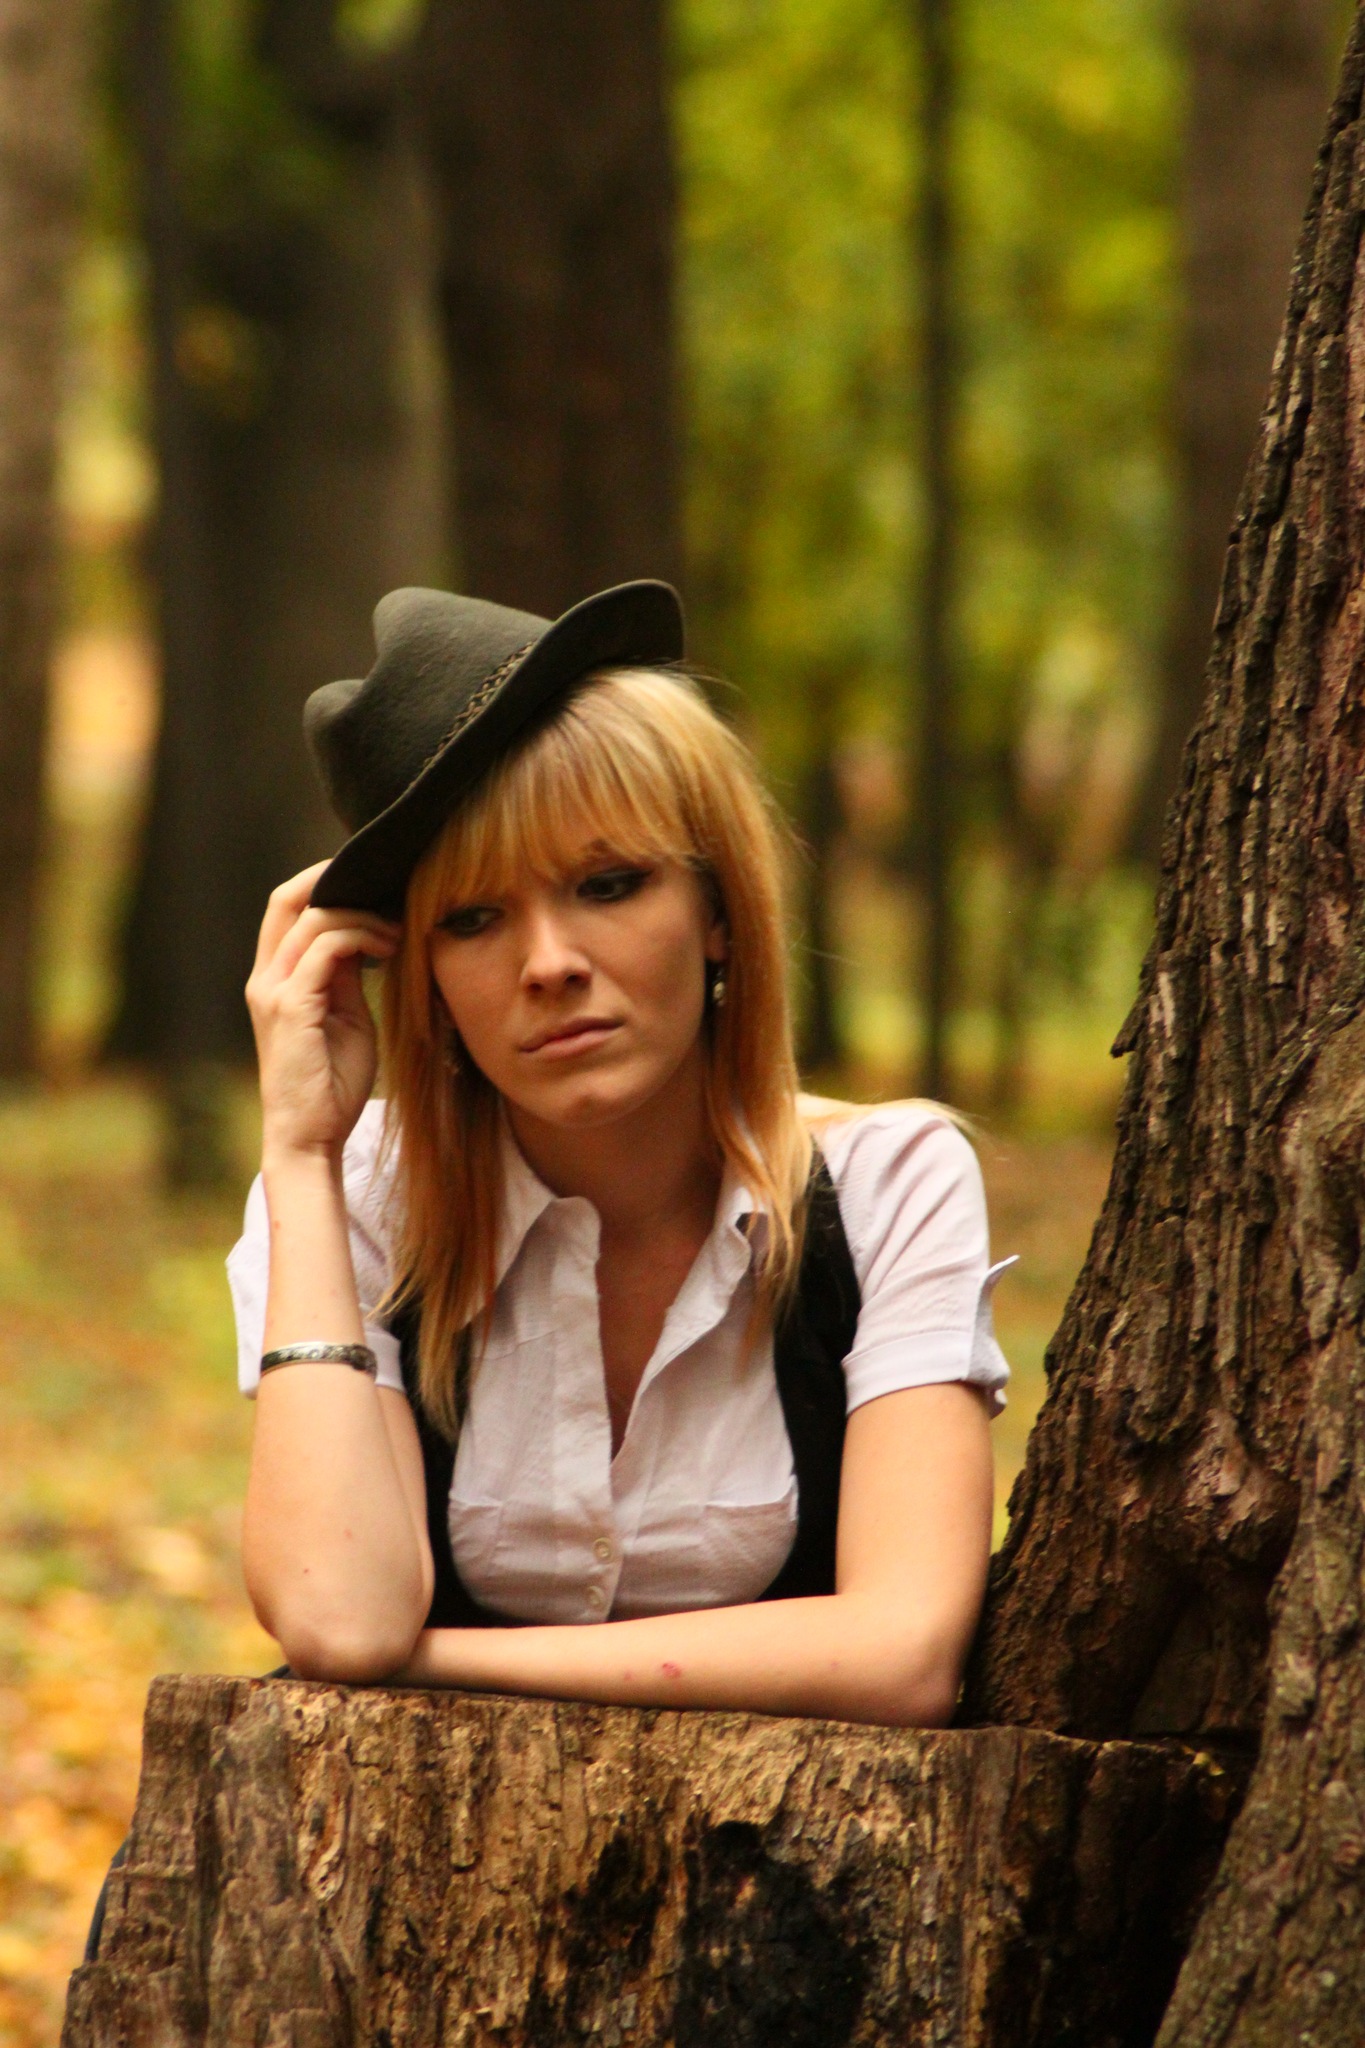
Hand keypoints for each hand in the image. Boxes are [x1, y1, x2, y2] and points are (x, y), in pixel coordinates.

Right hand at [246, 862, 399, 1167]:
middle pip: (285, 899)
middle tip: (383, 884)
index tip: (371, 886)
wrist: (310, 1137)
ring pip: (313, 919)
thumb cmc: (331, 1085)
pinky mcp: (290, 1007)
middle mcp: (265, 979)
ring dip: (363, 916)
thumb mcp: (345, 1018)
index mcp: (274, 980)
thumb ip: (345, 978)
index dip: (321, 884)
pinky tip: (389, 949)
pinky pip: (325, 949)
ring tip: (398, 931)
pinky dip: (361, 938)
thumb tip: (363, 939)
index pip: (286, 910)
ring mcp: (273, 991)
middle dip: (333, 879)